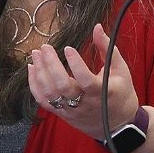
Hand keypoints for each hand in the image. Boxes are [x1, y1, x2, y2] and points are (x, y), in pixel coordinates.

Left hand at [29, 25, 141, 142]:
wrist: (118, 126)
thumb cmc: (121, 94)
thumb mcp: (121, 70)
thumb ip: (107, 48)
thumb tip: (97, 27)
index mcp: (102, 92)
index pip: (86, 80)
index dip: (76, 64)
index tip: (68, 48)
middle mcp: (85, 103)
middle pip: (63, 86)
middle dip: (50, 65)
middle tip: (45, 48)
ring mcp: (72, 110)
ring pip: (50, 94)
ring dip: (40, 73)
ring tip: (36, 55)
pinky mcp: (63, 114)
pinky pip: (44, 102)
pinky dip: (34, 86)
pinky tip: (32, 69)